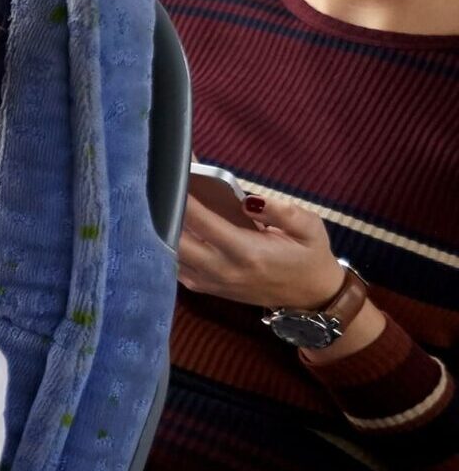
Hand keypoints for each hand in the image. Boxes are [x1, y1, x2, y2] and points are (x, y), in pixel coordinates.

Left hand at [176, 190, 339, 310]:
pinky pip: (174, 264)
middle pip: (175, 239)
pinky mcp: (203, 287)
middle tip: (161, 184)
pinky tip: (169, 223)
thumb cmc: (309, 255)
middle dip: (165, 210)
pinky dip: (167, 244)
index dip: (182, 198)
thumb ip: (281, 211)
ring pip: (169, 253)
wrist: (310, 294)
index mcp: (247, 253)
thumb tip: (248, 201)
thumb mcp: (308, 227)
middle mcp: (222, 270)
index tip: (171, 176)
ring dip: (162, 227)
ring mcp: (209, 282)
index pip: (202, 222)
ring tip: (161, 200)